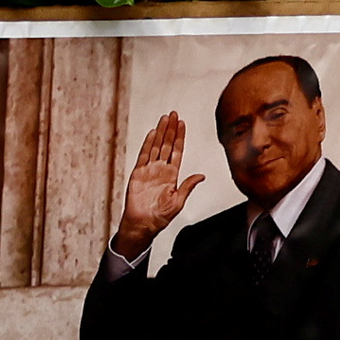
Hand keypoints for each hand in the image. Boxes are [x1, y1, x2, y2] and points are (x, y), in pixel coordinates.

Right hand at [114, 114, 199, 258]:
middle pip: (166, 144)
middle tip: (173, 114)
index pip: (176, 151)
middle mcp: (160, 169)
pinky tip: (153, 133)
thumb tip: (201, 176)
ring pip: (156, 146)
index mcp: (172, 175)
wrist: (143, 224)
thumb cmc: (160, 217)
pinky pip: (143, 155)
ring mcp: (149, 170)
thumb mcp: (179, 202)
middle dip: (170, 129)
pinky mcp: (138, 174)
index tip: (182, 124)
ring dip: (161, 132)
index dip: (180, 137)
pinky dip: (148, 143)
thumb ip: (188, 186)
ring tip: (165, 118)